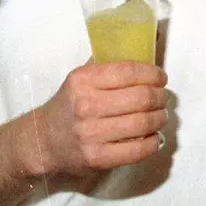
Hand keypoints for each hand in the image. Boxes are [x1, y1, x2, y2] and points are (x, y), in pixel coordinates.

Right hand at [29, 61, 168, 178]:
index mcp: (83, 80)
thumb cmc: (69, 106)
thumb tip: (146, 46)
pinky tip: (153, 137)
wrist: (43, 141)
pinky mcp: (97, 158)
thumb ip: (108, 65)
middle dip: (160, 97)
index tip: (161, 78)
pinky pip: (137, 150)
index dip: (153, 74)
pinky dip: (153, 142)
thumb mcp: (80, 79)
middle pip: (141, 98)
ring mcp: (91, 134)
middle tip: (163, 98)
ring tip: (160, 116)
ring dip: (160, 118)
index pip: (129, 71)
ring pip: (143, 123)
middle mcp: (86, 105)